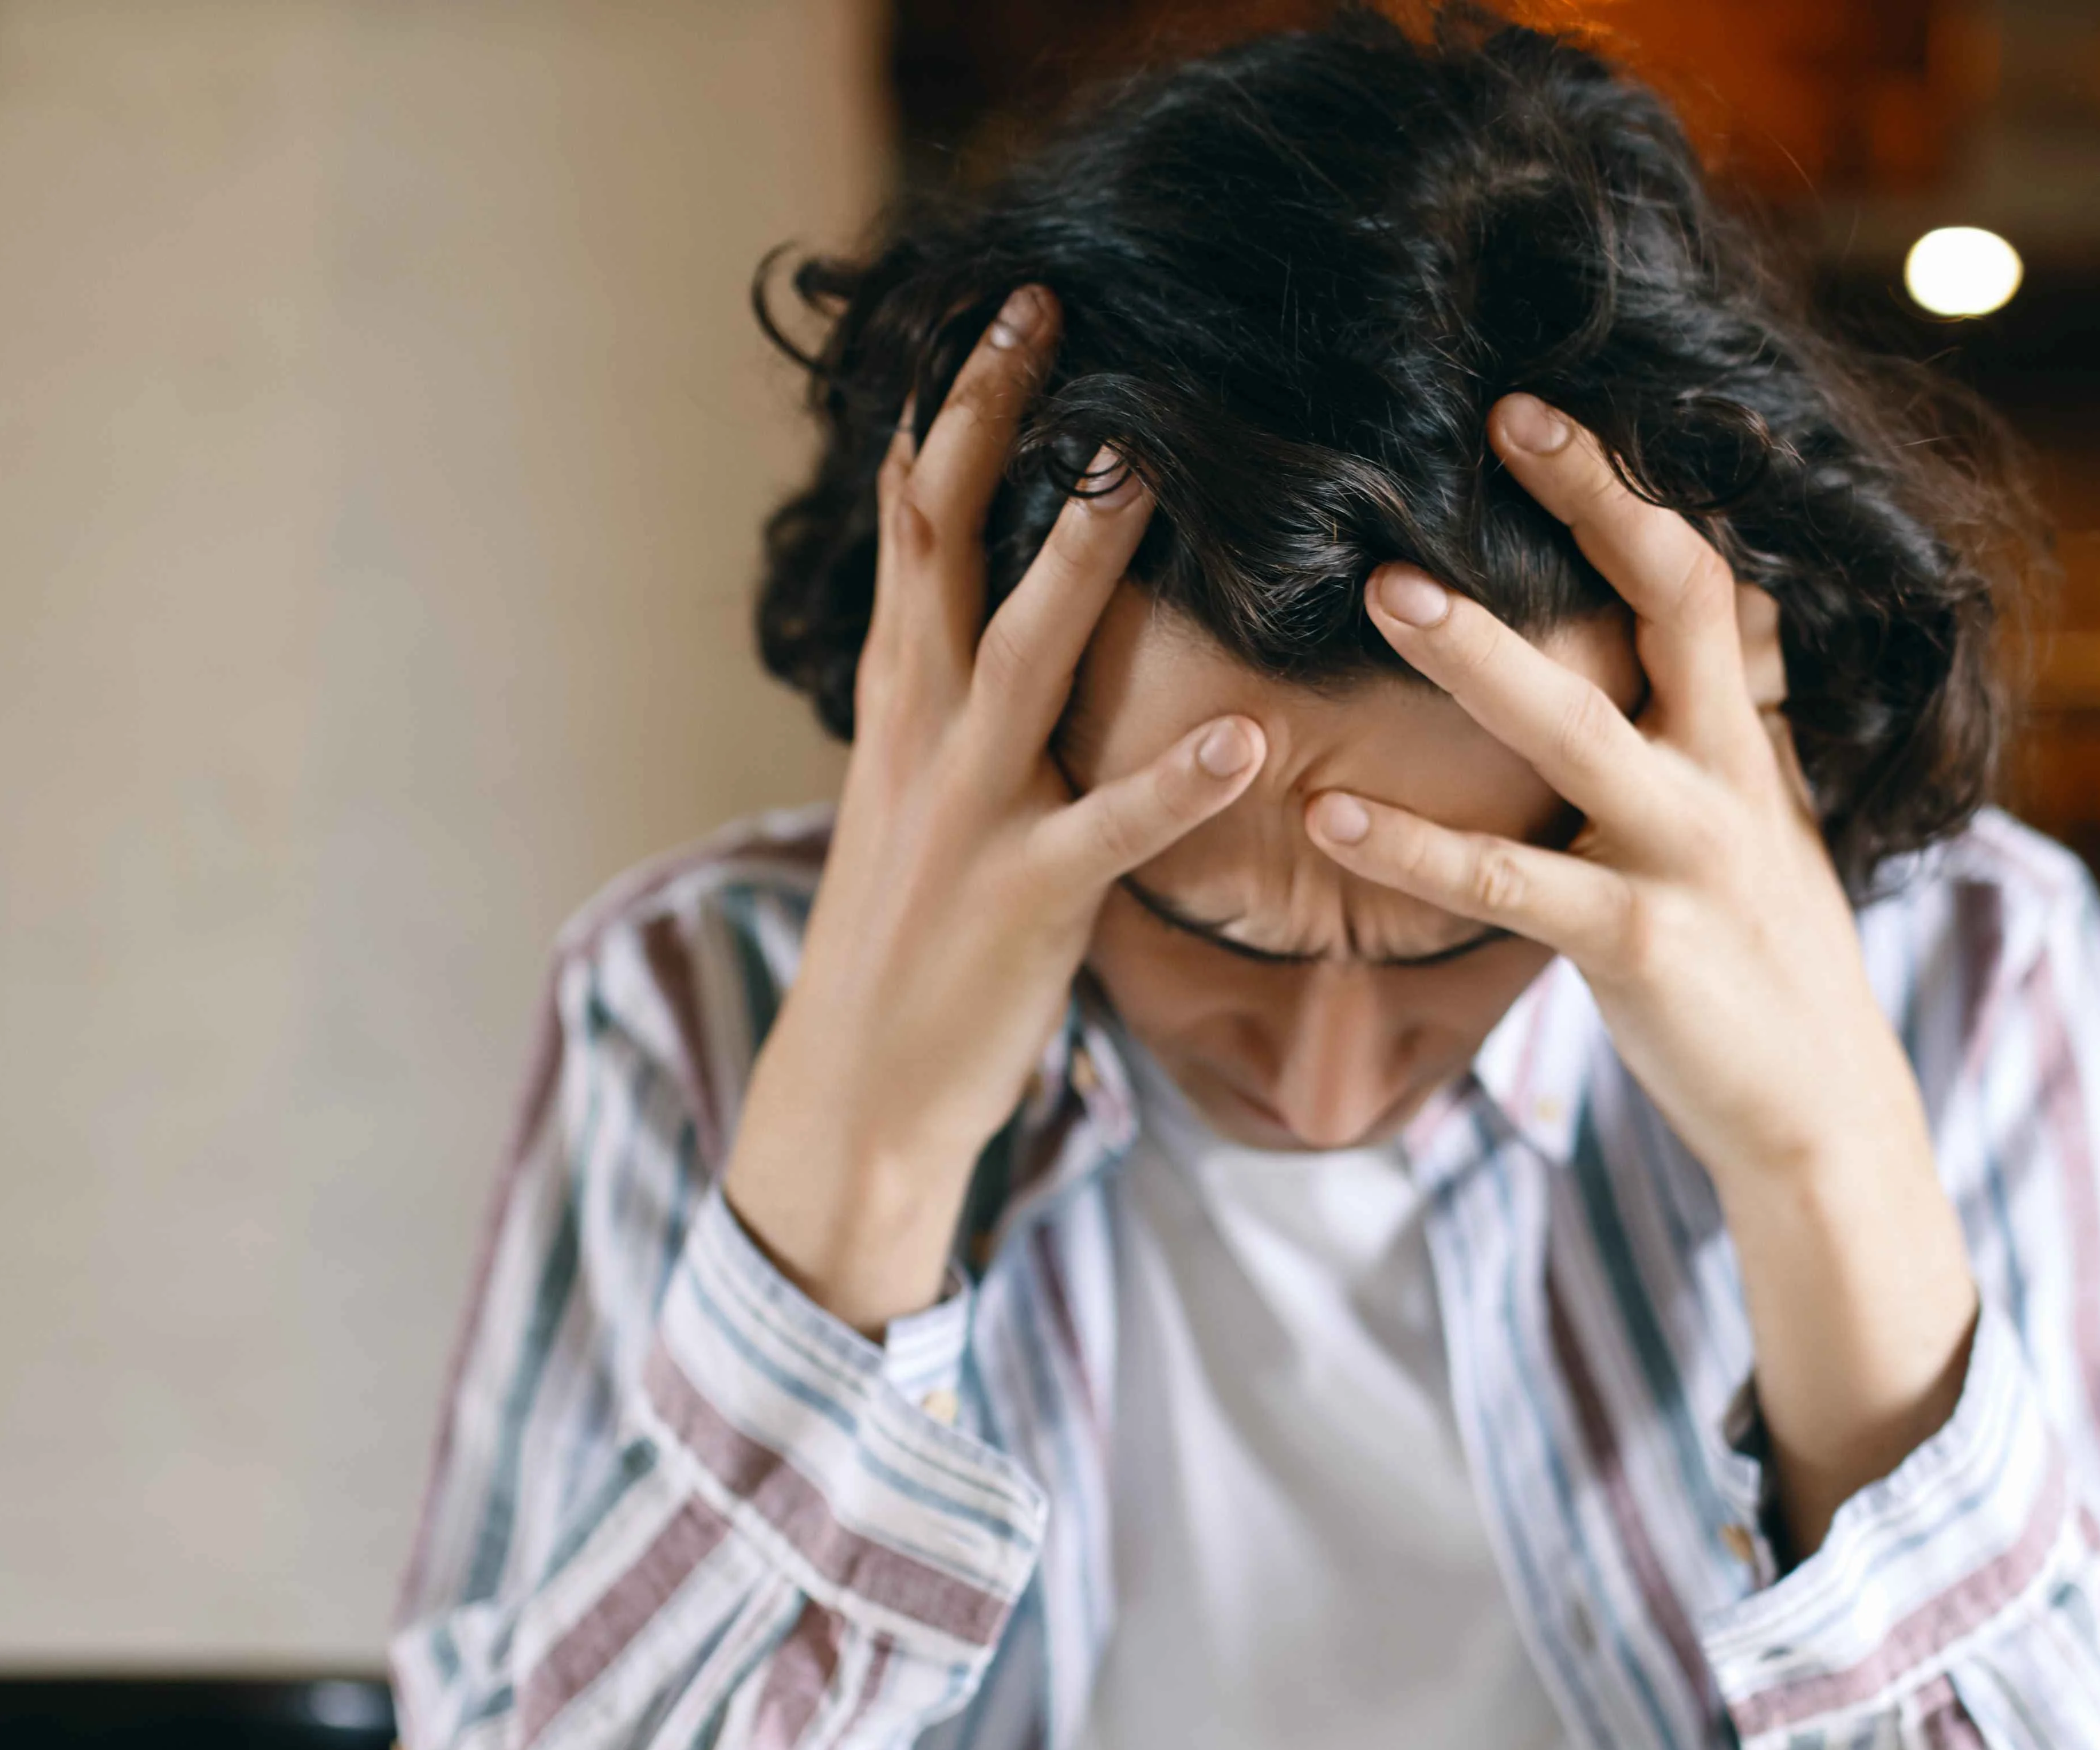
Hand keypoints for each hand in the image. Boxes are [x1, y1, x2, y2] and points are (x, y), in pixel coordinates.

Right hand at [727, 286, 1267, 1330]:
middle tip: (1048, 311)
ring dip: (1084, 557)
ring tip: (1148, 462)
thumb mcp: (916, 790)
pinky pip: (1112, 829)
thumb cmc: (910, 939)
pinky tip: (1243, 737)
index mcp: (900, 696)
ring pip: (1024, 655)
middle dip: (994, 423)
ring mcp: (970, 810)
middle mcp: (922, 729)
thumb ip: (948, 694)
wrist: (856, 1089)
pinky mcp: (1027, 898)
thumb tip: (989, 608)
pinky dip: (1176, 782)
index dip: (949, 410)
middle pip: (947, 542)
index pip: (912, 520)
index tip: (998, 311)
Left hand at [1304, 392, 1980, 1541]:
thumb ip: (1728, 724)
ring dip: (1477, 654)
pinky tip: (1330, 815)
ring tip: (1379, 592)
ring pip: (1578, 727)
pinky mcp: (1637, 946)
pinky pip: (1510, 883)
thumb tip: (1720, 621)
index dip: (1625, 489)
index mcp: (1744, 741)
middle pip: (1672, 602)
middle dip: (1591, 505)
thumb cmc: (1766, 964)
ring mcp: (1687, 858)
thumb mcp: (1763, 825)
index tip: (1536, 414)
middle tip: (1491, 424)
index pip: (1701, 579)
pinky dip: (1416, 845)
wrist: (1822, 1116)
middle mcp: (1725, 778)